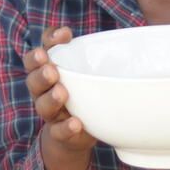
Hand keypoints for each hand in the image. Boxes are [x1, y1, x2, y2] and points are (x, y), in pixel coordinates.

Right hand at [23, 26, 96, 169]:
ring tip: (62, 93)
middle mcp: (43, 90)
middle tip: (52, 68)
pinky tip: (75, 123)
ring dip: (50, 98)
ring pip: (42, 104)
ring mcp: (50, 112)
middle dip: (40, 71)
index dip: (49, 40)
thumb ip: (100, 59)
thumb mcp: (88, 74)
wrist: (74, 134)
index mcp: (49, 70)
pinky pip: (58, 131)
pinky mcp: (59, 133)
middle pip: (32, 78)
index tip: (66, 34)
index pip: (42, 50)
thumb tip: (137, 41)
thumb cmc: (84, 94)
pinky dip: (65, 128)